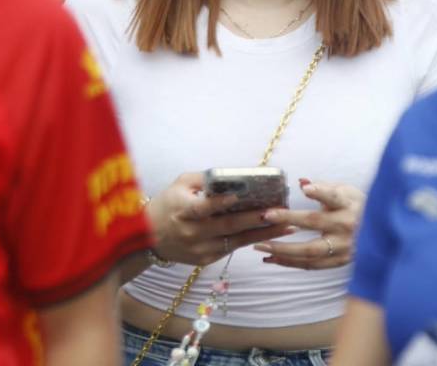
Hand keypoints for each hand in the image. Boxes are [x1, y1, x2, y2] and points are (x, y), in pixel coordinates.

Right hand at [146, 173, 296, 266]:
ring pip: (237, 241)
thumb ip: (205, 180)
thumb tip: (234, 176)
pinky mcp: (206, 260)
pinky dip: (253, 241)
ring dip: (264, 233)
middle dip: (256, 219)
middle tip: (280, 212)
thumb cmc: (168, 204)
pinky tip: (272, 234)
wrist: (147, 238)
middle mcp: (192, 232)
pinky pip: (233, 248)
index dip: (220, 202)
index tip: (239, 195)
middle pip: (228, 226)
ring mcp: (200, 249)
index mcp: (182, 211)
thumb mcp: (180, 185)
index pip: (203, 207)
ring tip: (288, 226)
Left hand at [253, 178, 363, 269]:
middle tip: (265, 216)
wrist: (382, 234)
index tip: (305, 189)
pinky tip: (272, 259)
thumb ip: (324, 188)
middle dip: (288, 219)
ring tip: (260, 245)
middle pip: (314, 223)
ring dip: (283, 249)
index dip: (320, 192)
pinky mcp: (339, 262)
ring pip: (310, 251)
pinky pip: (311, 265)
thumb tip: (301, 182)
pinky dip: (290, 263)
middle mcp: (346, 226)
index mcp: (348, 204)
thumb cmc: (358, 208)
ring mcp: (343, 247)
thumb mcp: (347, 192)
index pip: (333, 196)